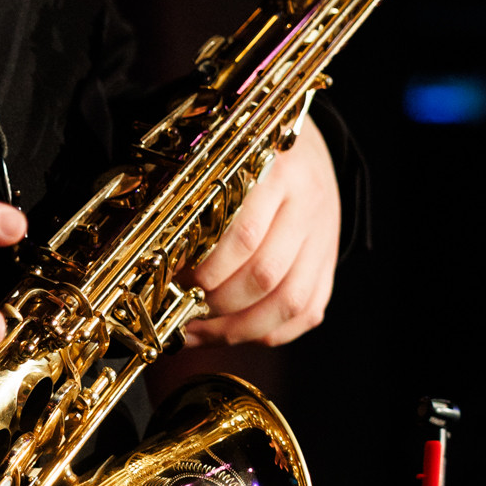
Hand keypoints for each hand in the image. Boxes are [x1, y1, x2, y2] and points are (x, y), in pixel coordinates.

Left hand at [182, 114, 339, 347]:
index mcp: (279, 172)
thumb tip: (157, 259)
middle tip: (180, 307)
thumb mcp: (223, 161)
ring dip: (236, 327)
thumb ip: (197, 201)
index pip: (243, 236)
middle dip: (214, 302)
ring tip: (196, 330)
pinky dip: (263, 333)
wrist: (305, 151)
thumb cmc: (249, 160)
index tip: (170, 280)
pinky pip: (304, 315)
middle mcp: (309, 207)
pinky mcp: (329, 267)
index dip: (204, 269)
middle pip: (264, 275)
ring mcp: (324, 241)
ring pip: (288, 302)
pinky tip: (228, 333)